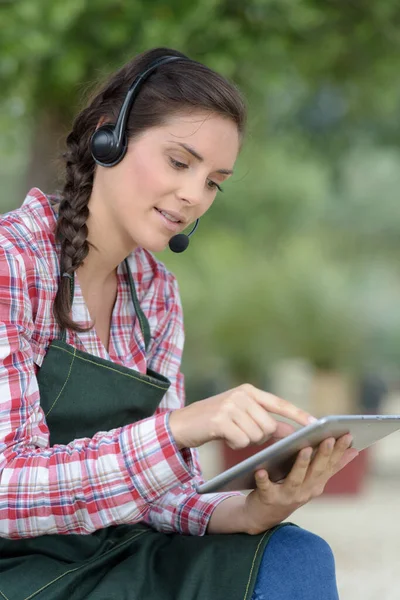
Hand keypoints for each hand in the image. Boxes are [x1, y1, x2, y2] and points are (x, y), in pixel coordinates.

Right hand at [168, 383, 314, 448]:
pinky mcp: (220, 420)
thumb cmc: (215, 422)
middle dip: (260, 436)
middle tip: (243, 433)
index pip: (280, 403)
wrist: (182, 423)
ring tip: (231, 433)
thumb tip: (291, 431)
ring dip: (246, 441)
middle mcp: (241, 395)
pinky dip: (235, 444)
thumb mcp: (241, 416)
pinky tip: (224, 437)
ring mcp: (230, 406)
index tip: (316, 424)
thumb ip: (265, 421)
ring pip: (257, 435)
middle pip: (269, 426)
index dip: (298, 414)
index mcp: (249, 391)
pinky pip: (242, 441)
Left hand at [242, 433, 358, 534]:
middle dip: (324, 454)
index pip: (331, 465)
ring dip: (301, 464)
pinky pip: (266, 488)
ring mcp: (287, 496)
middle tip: (329, 437)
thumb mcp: (313, 480)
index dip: (340, 451)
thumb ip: (331, 466)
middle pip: (316, 471)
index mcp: (316, 484)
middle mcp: (305, 491)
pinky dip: (263, 480)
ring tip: (304, 449)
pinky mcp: (268, 499)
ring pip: (295, 480)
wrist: (263, 516)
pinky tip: (260, 471)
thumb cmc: (290, 490)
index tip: (348, 435)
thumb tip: (354, 450)